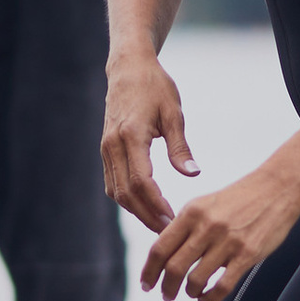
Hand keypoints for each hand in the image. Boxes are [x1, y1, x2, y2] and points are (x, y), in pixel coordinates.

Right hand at [100, 47, 198, 234]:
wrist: (128, 68)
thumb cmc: (155, 87)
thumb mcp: (174, 113)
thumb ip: (180, 146)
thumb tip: (193, 174)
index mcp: (131, 136)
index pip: (141, 181)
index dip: (156, 205)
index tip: (173, 220)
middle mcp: (113, 145)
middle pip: (126, 193)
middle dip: (147, 215)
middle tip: (169, 232)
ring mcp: (106, 148)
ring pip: (116, 191)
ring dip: (136, 211)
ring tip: (159, 225)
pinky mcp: (106, 149)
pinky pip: (112, 182)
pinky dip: (127, 199)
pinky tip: (145, 207)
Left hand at [137, 154, 299, 300]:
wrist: (278, 188)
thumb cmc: (241, 197)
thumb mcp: (205, 204)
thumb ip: (185, 227)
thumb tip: (165, 254)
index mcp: (191, 212)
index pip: (159, 248)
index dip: (149, 271)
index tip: (146, 283)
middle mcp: (206, 227)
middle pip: (174, 268)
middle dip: (166, 288)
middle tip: (166, 296)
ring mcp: (227, 242)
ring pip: (196, 280)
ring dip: (189, 293)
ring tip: (190, 294)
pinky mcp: (247, 255)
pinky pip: (221, 287)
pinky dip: (209, 299)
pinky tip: (206, 299)